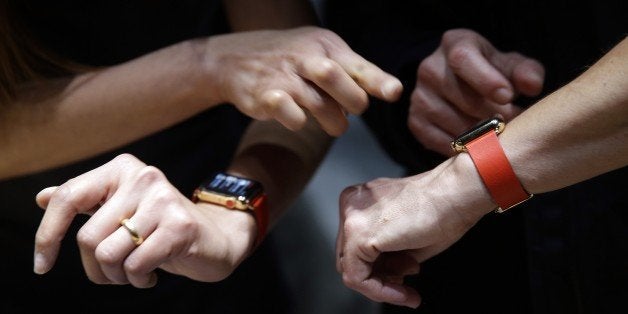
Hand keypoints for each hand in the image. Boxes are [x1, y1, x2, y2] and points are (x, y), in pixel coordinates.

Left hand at [33, 154, 254, 286]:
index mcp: (122, 168)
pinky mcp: (179, 226)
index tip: (42, 265)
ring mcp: (163, 199)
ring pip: (109, 255)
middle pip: (87, 238)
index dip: (46, 235)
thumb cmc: (160, 227)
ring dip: (118, 277)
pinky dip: (139, 280)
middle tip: (115, 272)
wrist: (215, 237)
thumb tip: (42, 197)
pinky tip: (152, 274)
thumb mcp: (120, 212)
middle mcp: (142, 176)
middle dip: (96, 268)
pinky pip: (135, 265)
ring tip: (135, 272)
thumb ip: (85, 201)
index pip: (68, 197)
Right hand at [205, 26, 402, 135]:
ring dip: (333, 122)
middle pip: (335, 78)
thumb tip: (389, 91)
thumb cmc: (289, 59)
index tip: (394, 92)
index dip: (376, 80)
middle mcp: (304, 58)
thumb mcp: (320, 52)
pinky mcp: (265, 97)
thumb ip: (352, 71)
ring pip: (319, 106)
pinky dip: (300, 124)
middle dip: (352, 102)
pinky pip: (293, 119)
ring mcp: (283, 77)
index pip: (355, 64)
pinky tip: (295, 116)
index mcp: (324, 45)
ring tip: (329, 120)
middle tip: (351, 111)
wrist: (233, 59)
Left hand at [336, 156, 493, 307]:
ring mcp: (351, 218)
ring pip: (351, 269)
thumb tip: (385, 275)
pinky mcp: (358, 234)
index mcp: (361, 201)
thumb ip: (388, 255)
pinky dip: (379, 290)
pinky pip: (357, 276)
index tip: (403, 279)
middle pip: (350, 258)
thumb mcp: (405, 236)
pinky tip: (403, 292)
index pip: (355, 246)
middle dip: (379, 277)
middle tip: (405, 289)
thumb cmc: (441, 207)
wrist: (455, 194)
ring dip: (381, 287)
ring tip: (408, 291)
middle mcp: (351, 206)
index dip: (379, 269)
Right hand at [408, 28, 543, 154]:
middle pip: (460, 95)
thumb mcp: (511, 65)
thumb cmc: (493, 73)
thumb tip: (532, 86)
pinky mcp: (415, 121)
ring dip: (481, 133)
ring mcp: (419, 96)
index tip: (508, 96)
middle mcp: (429, 68)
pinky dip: (464, 147)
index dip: (485, 79)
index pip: (463, 59)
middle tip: (512, 121)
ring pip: (452, 122)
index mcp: (454, 44)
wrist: (462, 86)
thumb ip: (526, 72)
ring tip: (498, 132)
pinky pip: (442, 141)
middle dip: (491, 112)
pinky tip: (479, 142)